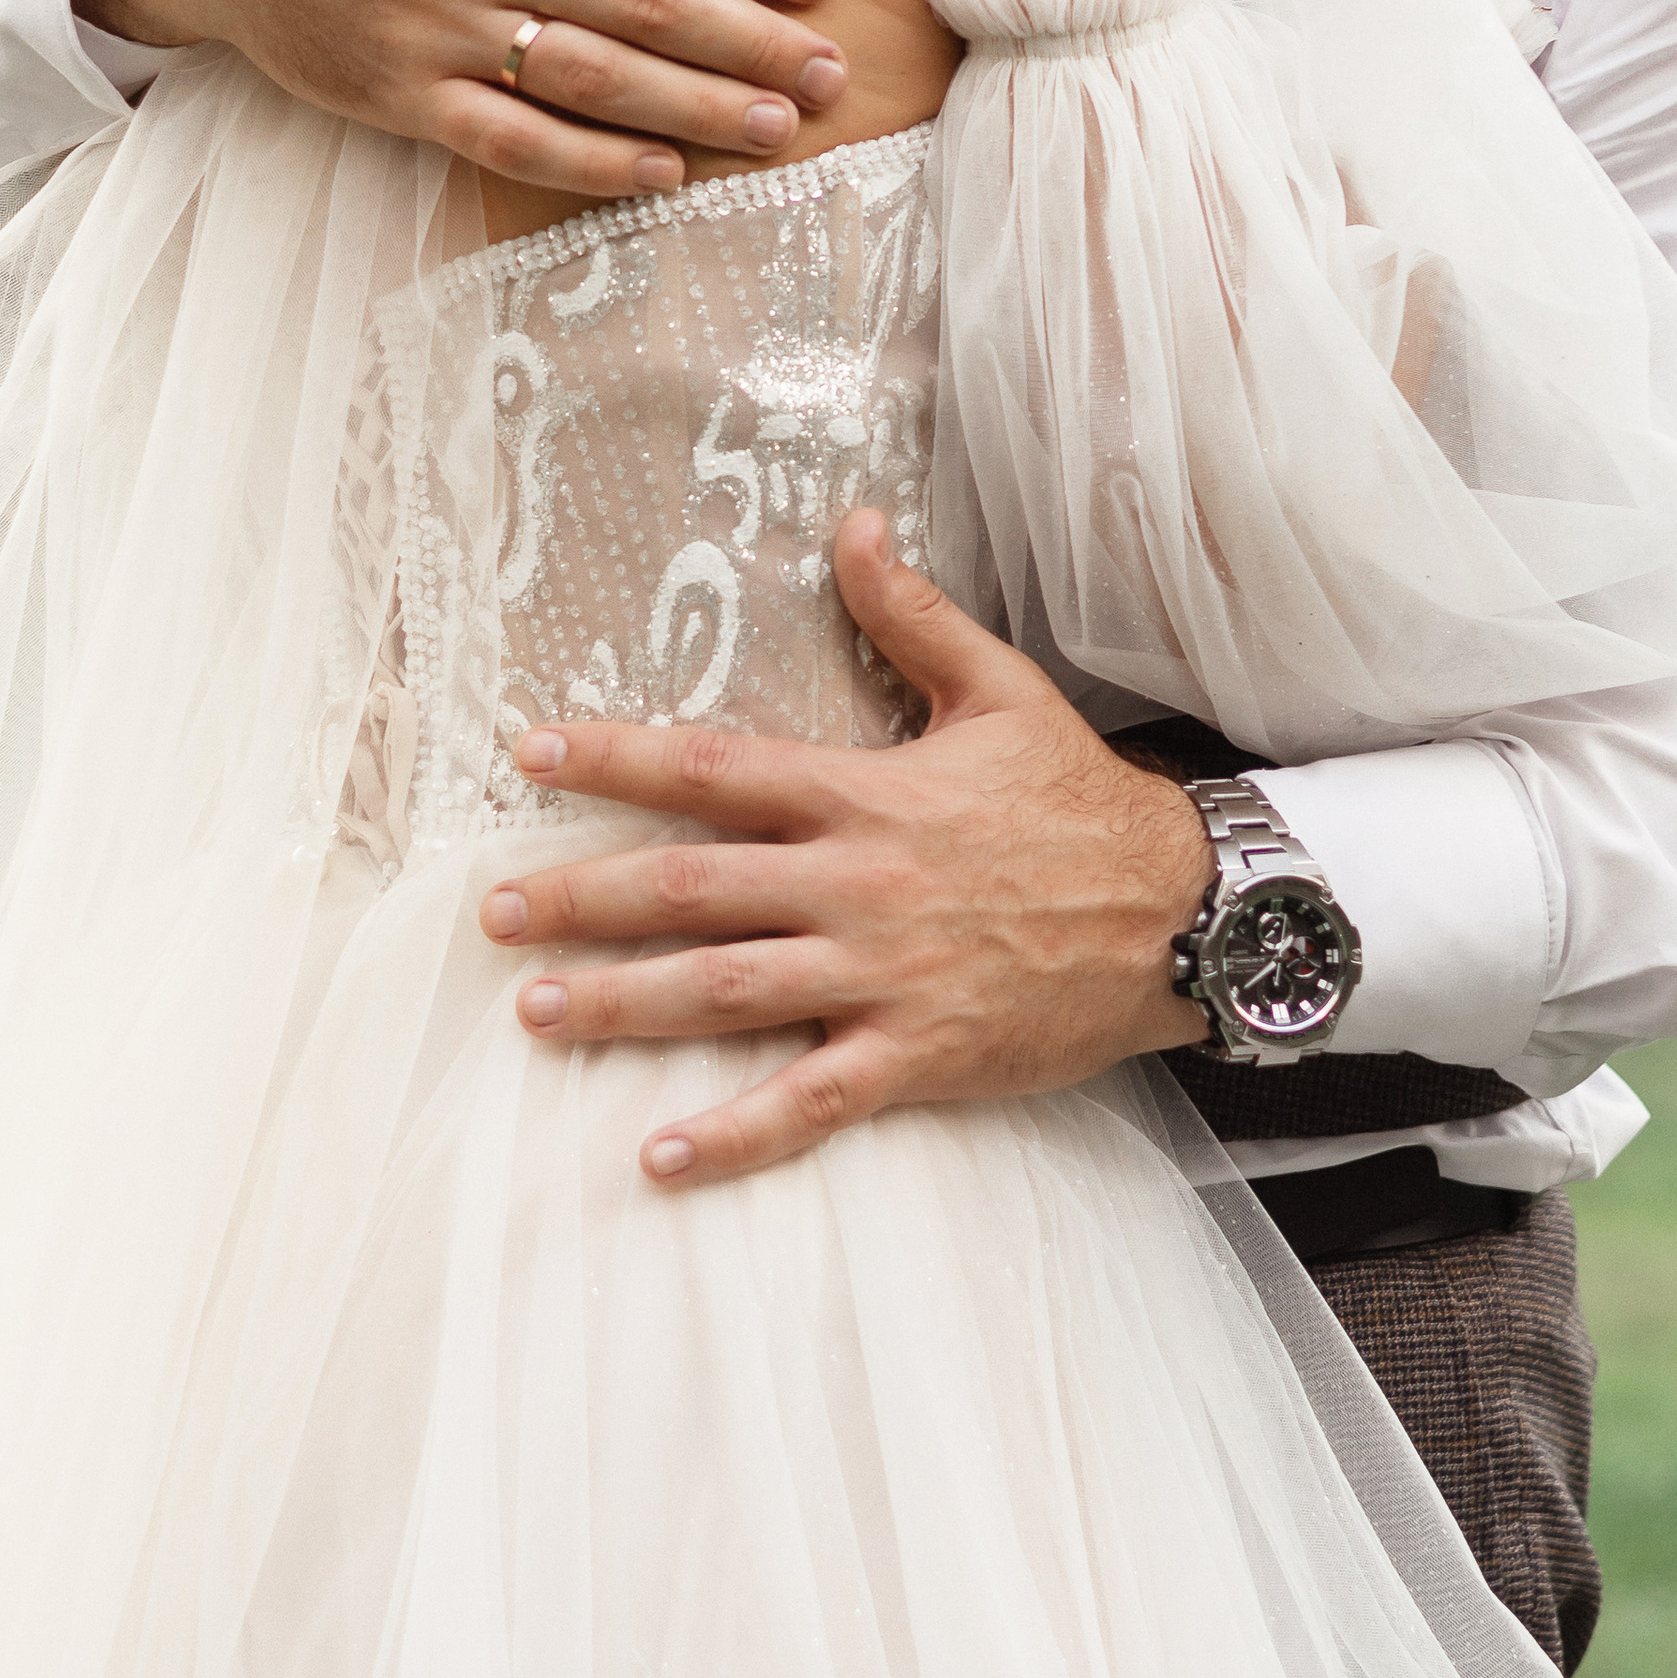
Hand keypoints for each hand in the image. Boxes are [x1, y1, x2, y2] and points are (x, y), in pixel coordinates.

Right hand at [70, 0, 847, 196]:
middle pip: (641, 2)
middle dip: (748, 39)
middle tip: (834, 67)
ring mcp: (433, 27)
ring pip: (590, 80)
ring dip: (695, 108)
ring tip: (782, 125)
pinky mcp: (395, 92)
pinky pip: (509, 140)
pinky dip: (591, 162)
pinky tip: (664, 170)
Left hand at [477, 510, 1211, 1186]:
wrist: (1184, 908)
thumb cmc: (1083, 802)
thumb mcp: (1001, 691)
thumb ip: (912, 616)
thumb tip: (854, 526)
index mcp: (864, 793)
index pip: (713, 768)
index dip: (616, 756)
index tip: (532, 750)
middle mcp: (856, 882)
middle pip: (690, 887)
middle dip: (582, 898)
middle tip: (492, 913)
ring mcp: (883, 974)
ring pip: (727, 990)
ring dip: (624, 1003)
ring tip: (536, 1014)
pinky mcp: (918, 1053)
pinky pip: (811, 1100)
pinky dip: (735, 1131)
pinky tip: (660, 1152)